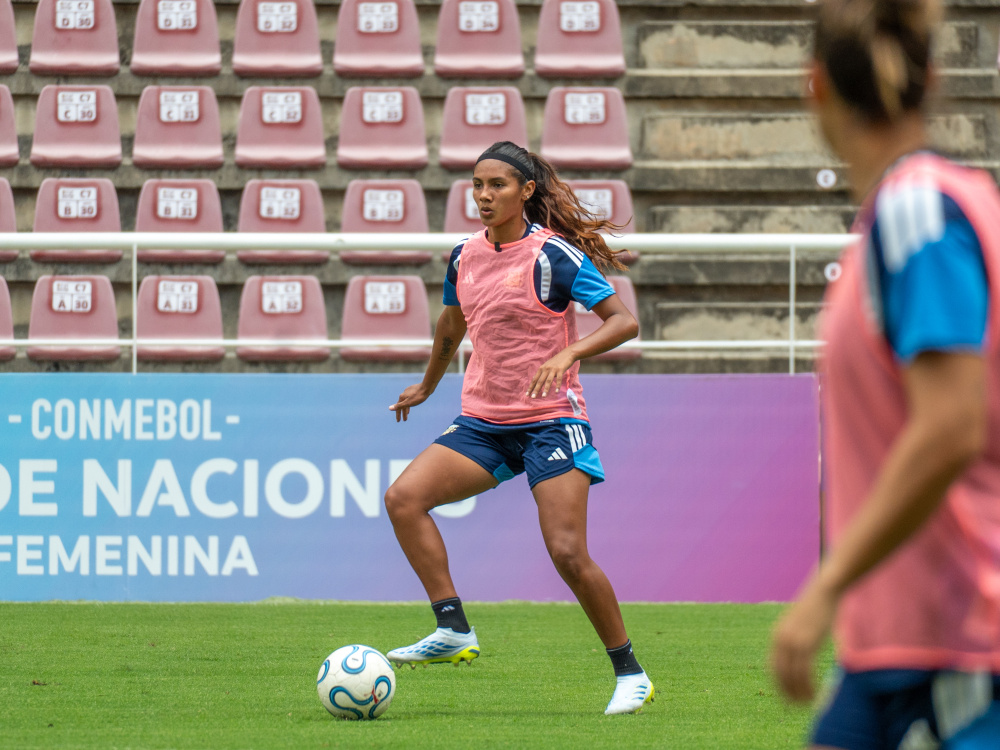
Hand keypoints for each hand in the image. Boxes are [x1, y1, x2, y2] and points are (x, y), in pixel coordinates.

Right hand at [390, 383, 431, 422]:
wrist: (427, 387)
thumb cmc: (418, 396)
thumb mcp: (408, 403)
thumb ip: (399, 406)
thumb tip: (389, 408)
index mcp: (402, 397)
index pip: (398, 408)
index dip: (398, 415)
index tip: (398, 421)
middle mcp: (404, 394)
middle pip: (402, 405)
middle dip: (403, 413)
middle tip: (404, 420)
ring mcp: (409, 391)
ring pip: (406, 401)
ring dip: (406, 408)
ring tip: (408, 414)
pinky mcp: (414, 390)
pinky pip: (410, 398)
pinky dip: (410, 403)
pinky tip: (412, 403)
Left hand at [527, 350, 576, 398]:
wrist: (567, 354)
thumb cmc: (557, 361)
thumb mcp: (547, 365)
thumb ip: (542, 372)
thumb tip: (535, 380)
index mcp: (542, 368)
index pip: (535, 379)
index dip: (531, 387)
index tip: (527, 394)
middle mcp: (546, 368)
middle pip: (540, 381)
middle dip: (536, 389)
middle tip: (532, 397)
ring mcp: (553, 369)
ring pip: (548, 381)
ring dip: (545, 389)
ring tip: (543, 396)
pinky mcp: (560, 369)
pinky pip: (559, 379)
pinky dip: (557, 385)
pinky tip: (556, 391)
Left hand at [770, 572, 838, 702]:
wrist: (825, 592)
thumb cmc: (817, 609)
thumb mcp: (800, 626)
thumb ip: (797, 641)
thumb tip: (801, 659)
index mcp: (777, 636)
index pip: (772, 667)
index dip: (778, 685)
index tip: (785, 699)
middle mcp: (781, 639)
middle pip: (780, 674)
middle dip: (787, 693)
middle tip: (796, 708)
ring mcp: (794, 641)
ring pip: (793, 676)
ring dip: (800, 693)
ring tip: (809, 704)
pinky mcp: (808, 642)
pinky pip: (806, 671)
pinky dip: (809, 686)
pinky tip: (816, 695)